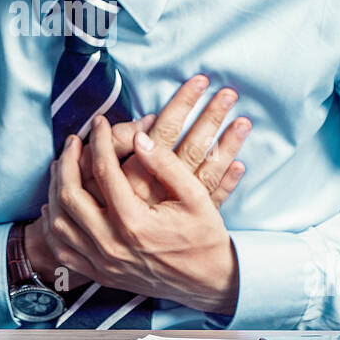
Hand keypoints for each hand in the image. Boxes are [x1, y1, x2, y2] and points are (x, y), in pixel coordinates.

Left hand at [24, 77, 250, 293]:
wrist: (208, 282)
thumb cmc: (204, 236)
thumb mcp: (196, 196)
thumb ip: (166, 165)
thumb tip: (138, 137)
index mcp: (135, 223)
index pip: (104, 171)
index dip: (99, 140)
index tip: (99, 122)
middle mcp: (112, 245)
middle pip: (70, 195)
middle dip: (68, 161)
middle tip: (74, 140)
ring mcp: (103, 264)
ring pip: (58, 224)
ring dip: (55, 190)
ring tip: (63, 166)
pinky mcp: (101, 275)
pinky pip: (62, 251)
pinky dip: (53, 227)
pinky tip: (57, 205)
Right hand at [79, 75, 249, 208]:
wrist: (113, 258)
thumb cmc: (98, 211)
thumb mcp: (95, 179)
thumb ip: (117, 148)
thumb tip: (146, 124)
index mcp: (139, 172)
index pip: (165, 129)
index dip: (182, 103)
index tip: (200, 81)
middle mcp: (162, 188)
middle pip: (193, 146)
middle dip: (211, 117)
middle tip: (229, 92)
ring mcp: (178, 207)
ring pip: (209, 170)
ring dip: (228, 143)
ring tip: (244, 120)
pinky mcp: (188, 222)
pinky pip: (214, 199)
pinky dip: (229, 182)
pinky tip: (241, 165)